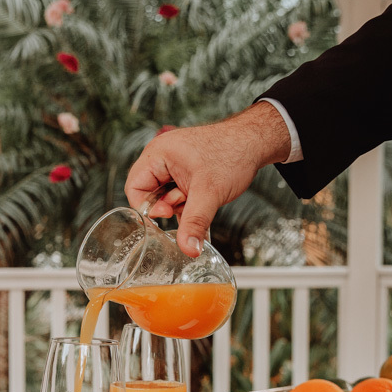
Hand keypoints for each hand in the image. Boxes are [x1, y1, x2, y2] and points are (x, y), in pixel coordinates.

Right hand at [124, 101, 290, 256]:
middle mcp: (162, 157)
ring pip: (166, 197)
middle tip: (187, 203)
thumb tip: (187, 249)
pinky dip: (190, 205)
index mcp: (158, 154)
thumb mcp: (209, 194)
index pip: (134, 188)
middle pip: (150, 194)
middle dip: (169, 205)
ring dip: (183, 205)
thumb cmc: (232, 154)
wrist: (256, 142)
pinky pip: (178, 194)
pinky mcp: (186, 171)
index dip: (147, 208)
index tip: (165, 217)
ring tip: (201, 198)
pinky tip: (203, 210)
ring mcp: (174, 164)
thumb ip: (194, 223)